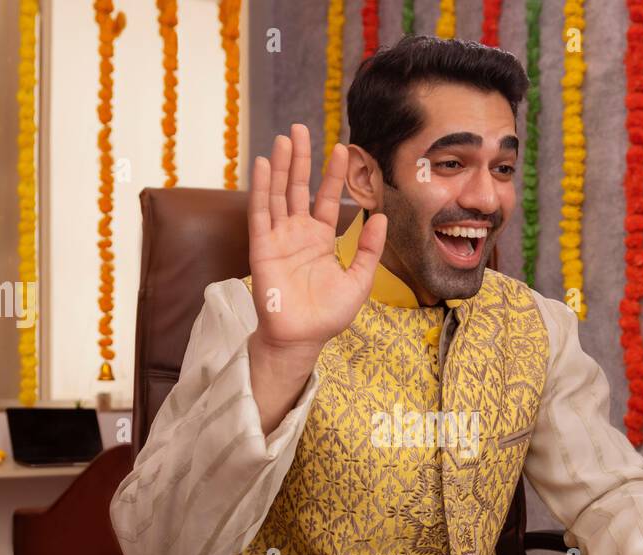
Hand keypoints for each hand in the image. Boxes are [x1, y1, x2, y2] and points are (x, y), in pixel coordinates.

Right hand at [247, 124, 386, 356]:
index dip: (333, 175)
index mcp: (321, 240)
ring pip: (278, 194)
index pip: (327, 199)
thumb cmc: (328, 315)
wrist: (302, 338)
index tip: (342, 148)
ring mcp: (279, 238)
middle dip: (300, 158)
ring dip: (280, 166)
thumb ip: (369, 250)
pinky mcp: (262, 247)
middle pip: (298, 187)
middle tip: (300, 128)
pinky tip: (264, 164)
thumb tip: (381, 218)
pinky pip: (260, 213)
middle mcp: (298, 234)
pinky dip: (262, 188)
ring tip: (284, 138)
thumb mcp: (360, 281)